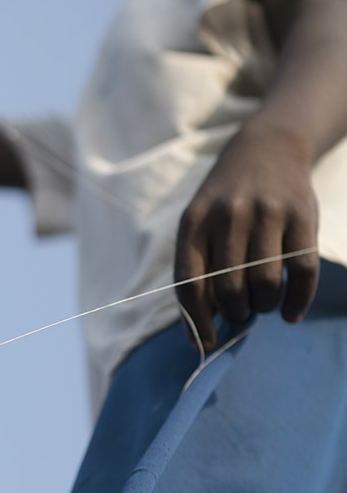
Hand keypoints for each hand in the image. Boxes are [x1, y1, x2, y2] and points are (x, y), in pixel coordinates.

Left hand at [174, 125, 318, 351]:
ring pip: (266, 284)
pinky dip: (297, 301)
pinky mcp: (302, 216)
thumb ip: (198, 266)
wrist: (265, 148)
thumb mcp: (199, 222)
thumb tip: (203, 323)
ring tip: (262, 304)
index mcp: (194, 222)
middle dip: (235, 314)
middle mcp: (228, 217)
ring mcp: (267, 215)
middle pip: (230, 289)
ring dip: (264, 307)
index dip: (196, 321)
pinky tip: (290, 313)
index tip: (204, 344)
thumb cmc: (223, 200)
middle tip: (240, 313)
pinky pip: (302, 271)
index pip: (189, 283)